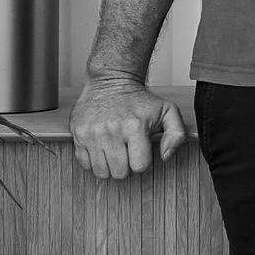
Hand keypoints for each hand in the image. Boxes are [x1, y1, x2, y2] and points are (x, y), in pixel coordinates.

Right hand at [70, 72, 186, 180]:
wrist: (111, 81)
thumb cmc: (140, 100)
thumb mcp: (168, 112)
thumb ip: (177, 135)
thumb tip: (165, 157)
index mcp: (135, 127)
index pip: (140, 166)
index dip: (142, 162)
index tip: (140, 151)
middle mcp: (111, 131)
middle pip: (119, 173)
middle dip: (126, 166)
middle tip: (126, 151)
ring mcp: (92, 133)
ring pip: (101, 172)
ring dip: (109, 165)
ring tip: (114, 150)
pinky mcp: (78, 133)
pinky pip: (84, 163)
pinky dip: (93, 160)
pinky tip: (101, 147)